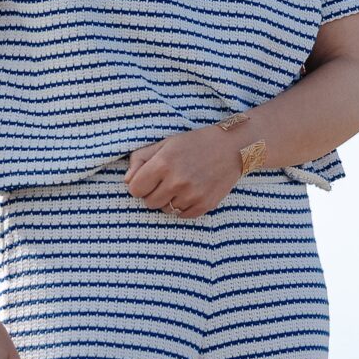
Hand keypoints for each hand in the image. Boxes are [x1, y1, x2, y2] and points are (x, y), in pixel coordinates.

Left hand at [125, 124, 246, 216]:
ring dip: (169, 200)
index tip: (149, 178)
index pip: (134, 189)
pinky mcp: (205, 204)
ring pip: (165, 210)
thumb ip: (140, 159)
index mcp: (163, 163)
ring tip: (181, 184)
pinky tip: (191, 192)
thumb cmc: (194, 143)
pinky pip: (182, 215)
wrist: (231, 148)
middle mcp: (177, 181)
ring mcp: (192, 195)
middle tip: (166, 181)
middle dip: (153, 193)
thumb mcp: (165, 144)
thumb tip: (126, 181)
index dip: (139, 184)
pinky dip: (183, 207)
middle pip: (149, 202)